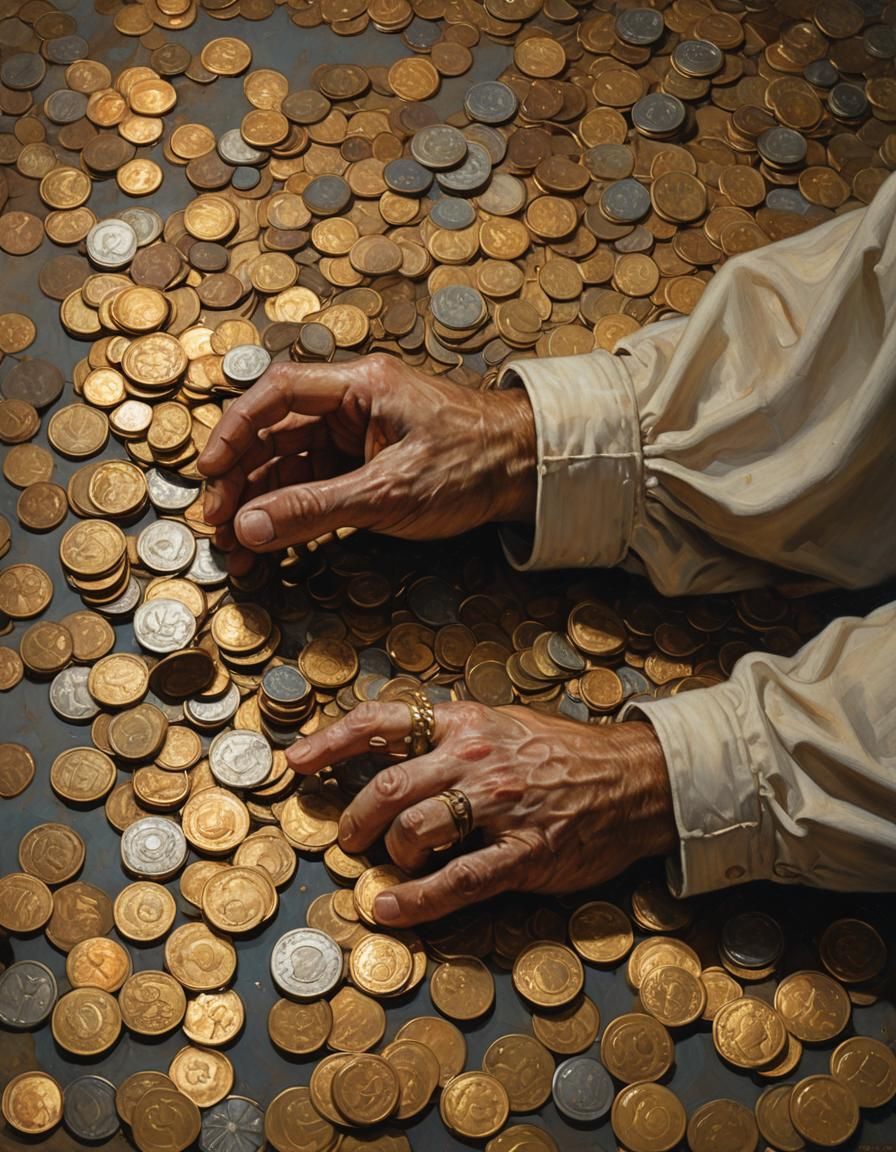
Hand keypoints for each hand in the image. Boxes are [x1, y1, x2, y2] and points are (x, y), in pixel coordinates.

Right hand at [196, 354, 536, 573]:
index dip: (235, 430)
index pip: (278, 394)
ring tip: (238, 548)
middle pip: (278, 434)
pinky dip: (295, 514)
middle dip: (244, 481)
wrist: (531, 473)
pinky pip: (319, 485)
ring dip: (264, 504)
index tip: (209, 472)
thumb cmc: (474, 465)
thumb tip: (250, 527)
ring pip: (294, 465)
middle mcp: (356, 404)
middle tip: (220, 527)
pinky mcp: (372, 466)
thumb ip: (316, 509)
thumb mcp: (390, 491)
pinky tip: (272, 544)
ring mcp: (363, 436)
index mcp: (362, 386)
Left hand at [286, 702, 677, 926]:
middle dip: (354, 818)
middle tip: (347, 838)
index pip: (382, 720)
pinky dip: (415, 900)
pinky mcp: (524, 851)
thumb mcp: (503, 724)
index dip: (331, 740)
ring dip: (389, 854)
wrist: (635, 779)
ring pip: (416, 830)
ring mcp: (500, 805)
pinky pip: (458, 880)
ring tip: (388, 866)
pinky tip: (392, 909)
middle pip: (388, 785)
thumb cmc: (563, 754)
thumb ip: (451, 736)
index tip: (296, 762)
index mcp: (466, 722)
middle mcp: (476, 758)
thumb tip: (391, 748)